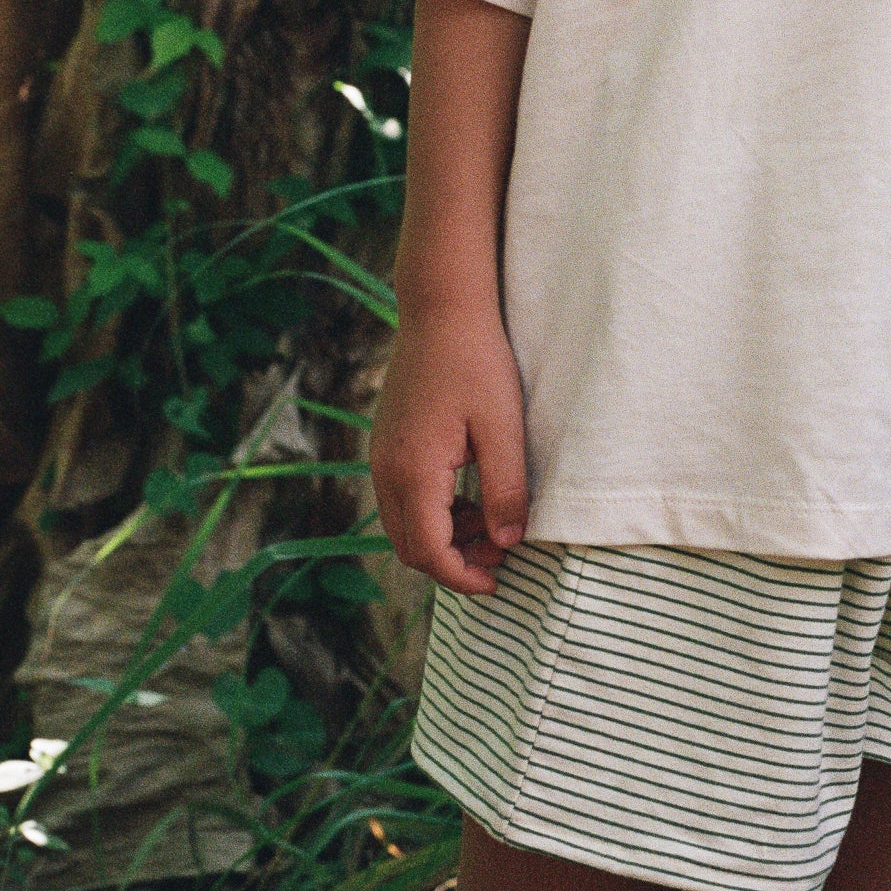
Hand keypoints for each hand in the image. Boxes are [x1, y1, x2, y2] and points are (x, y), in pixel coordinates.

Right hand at [371, 299, 528, 595]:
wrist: (441, 307)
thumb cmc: (477, 361)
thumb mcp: (503, 427)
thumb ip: (505, 489)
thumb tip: (508, 542)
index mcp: (413, 471)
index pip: (428, 553)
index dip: (463, 577)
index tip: (498, 582)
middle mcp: (386, 470)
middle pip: (410, 547)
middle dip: (454, 562)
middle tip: (502, 551)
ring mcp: (381, 456)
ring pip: (403, 525)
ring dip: (444, 538)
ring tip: (492, 522)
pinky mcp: (387, 443)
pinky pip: (402, 498)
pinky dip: (433, 513)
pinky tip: (470, 495)